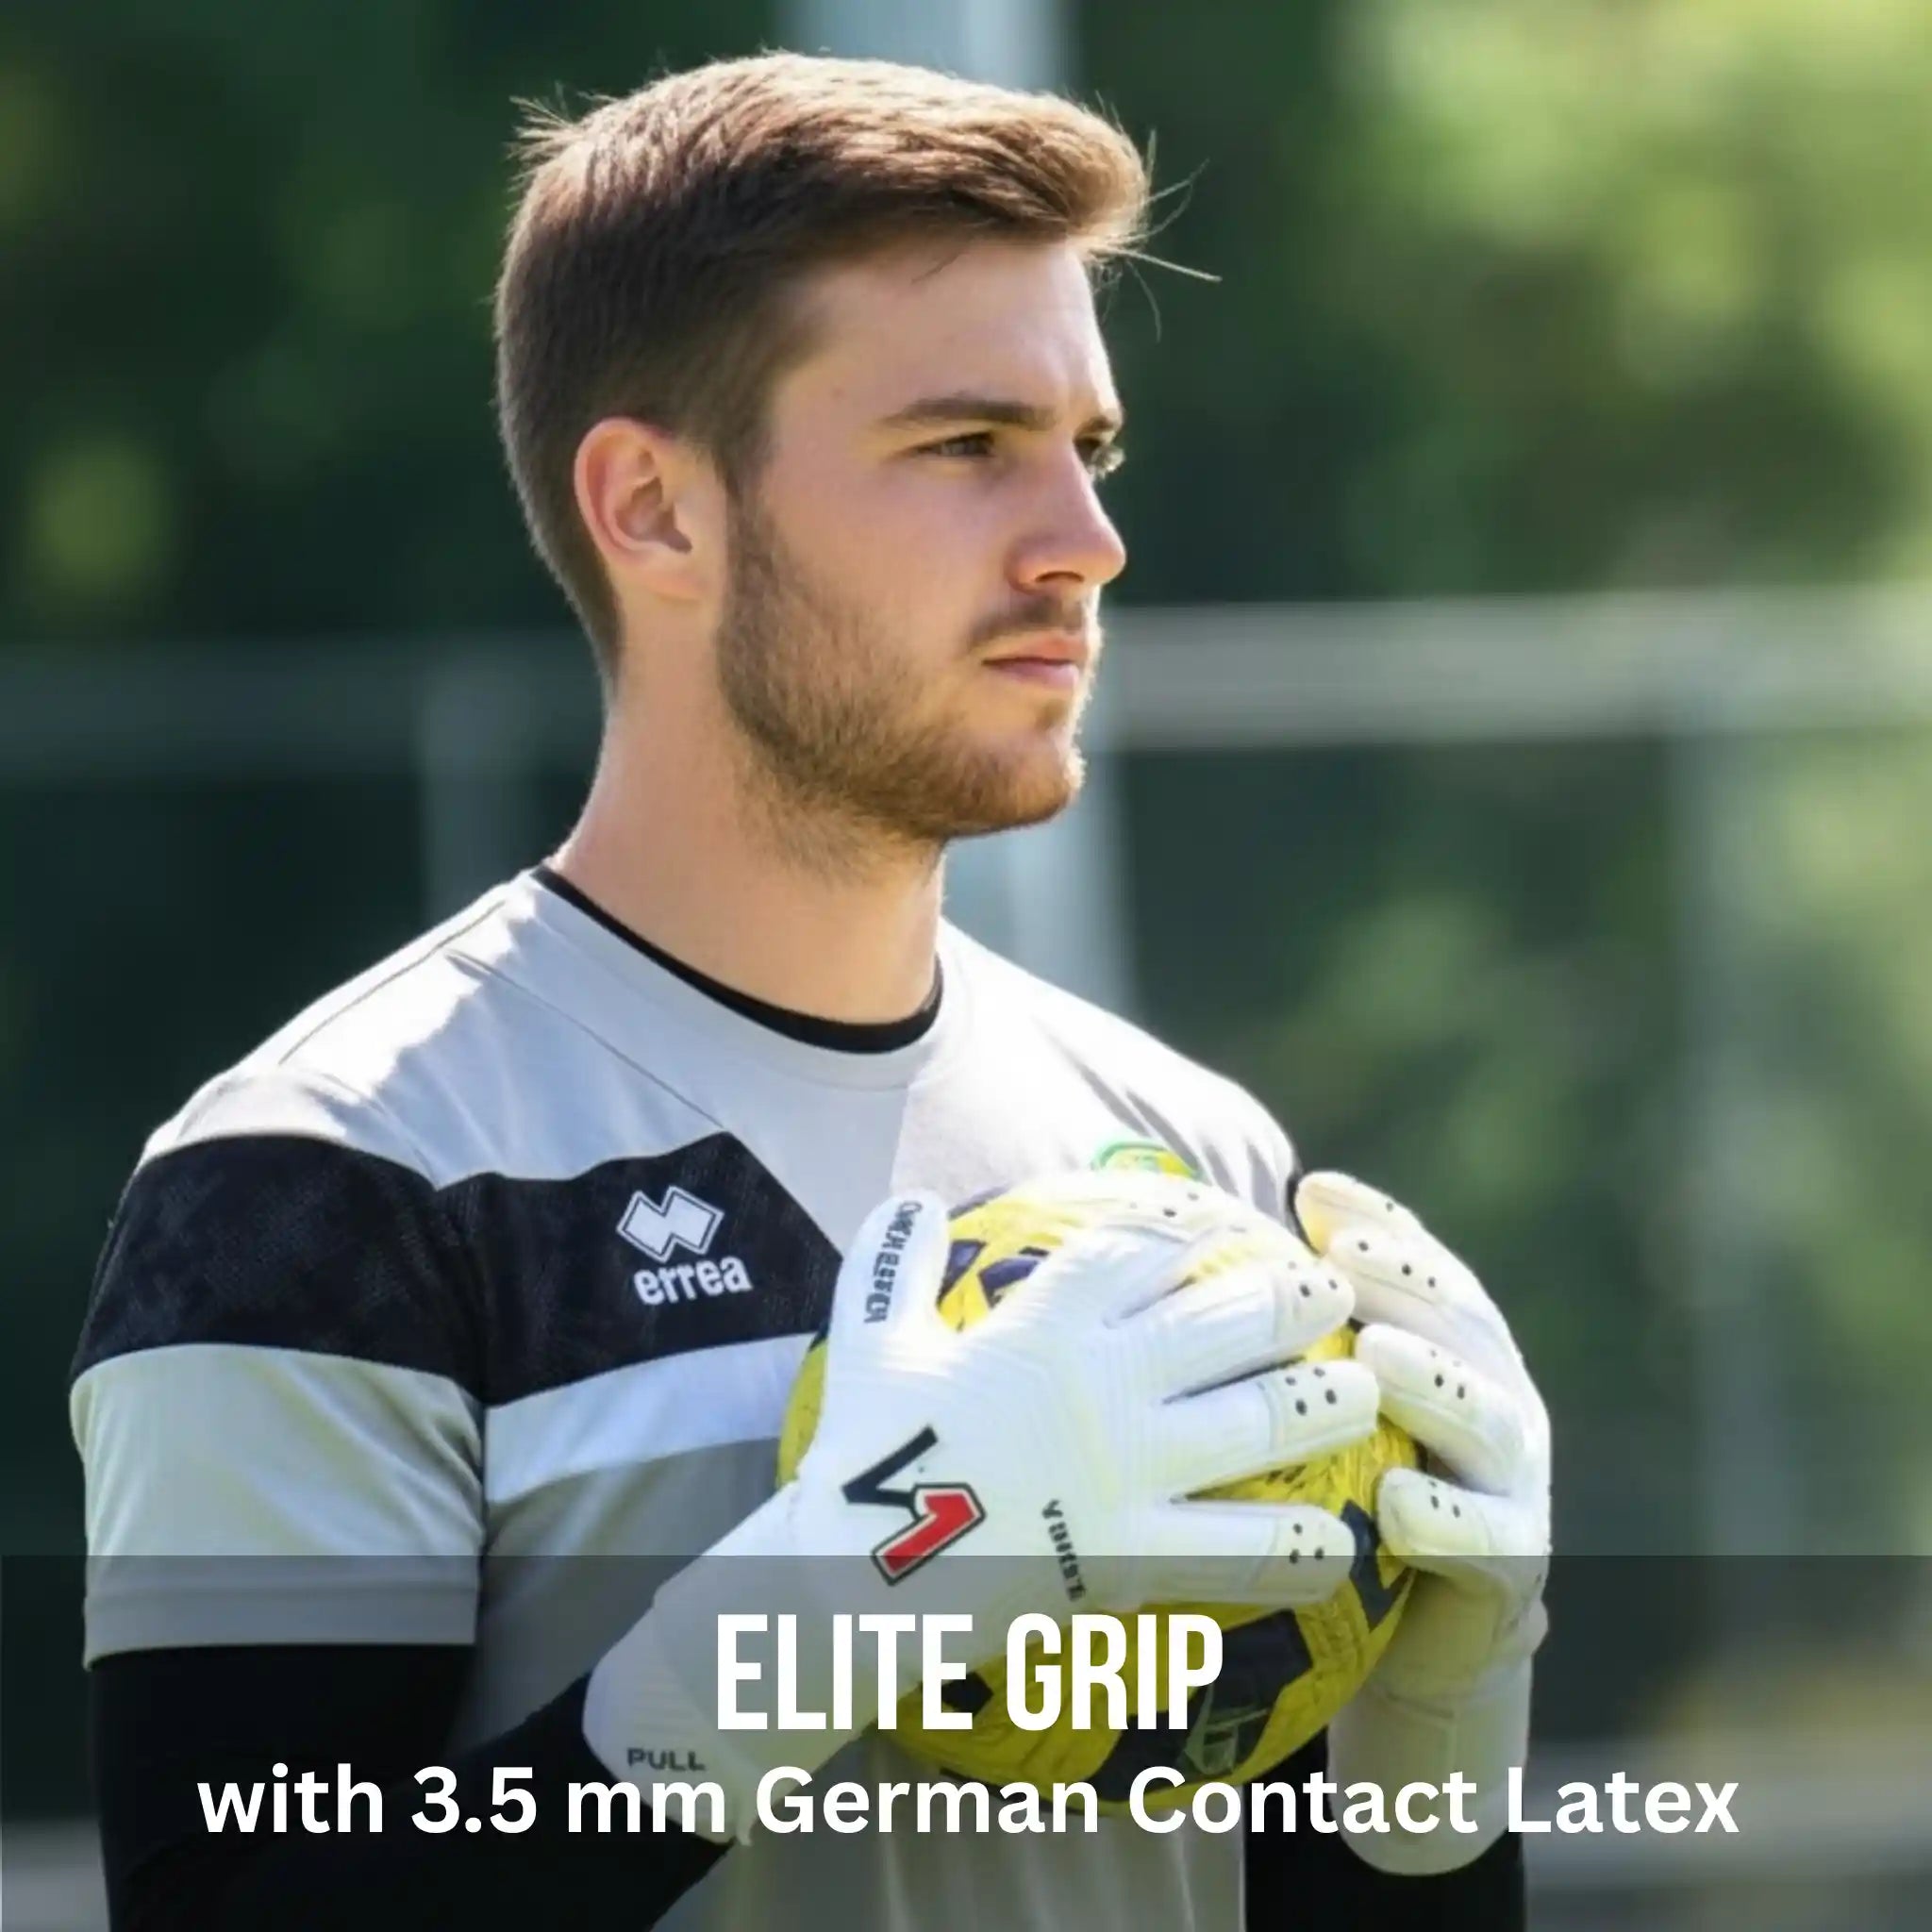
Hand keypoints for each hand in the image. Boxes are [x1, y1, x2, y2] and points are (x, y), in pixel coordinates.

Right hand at [588, 1173, 1377, 1835]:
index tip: (1219, 1221)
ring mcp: (1126, 1472)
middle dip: (1291, 1299)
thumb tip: (912, 1199)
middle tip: (1332, 1291)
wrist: (852, 1577)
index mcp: (1040, 1329)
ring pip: (1256, 1424)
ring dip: (1322, 1404)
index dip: (1182, 1230)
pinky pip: (1240, 1550)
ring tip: (1364, 1392)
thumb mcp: (868, 1346)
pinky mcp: (1135, 1556)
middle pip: (1224, 1323)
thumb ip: (893, 1265)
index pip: (1133, 1255)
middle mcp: (1100, 1387)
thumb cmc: (861, 1457)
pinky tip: (1341, 1543)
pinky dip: (1299, 1546)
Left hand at [1295, 1170, 1549, 1870]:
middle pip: (1463, 1323)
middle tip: (1342, 1257)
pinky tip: (1394, 1503)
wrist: (1417, 1641)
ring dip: (1434, 1383)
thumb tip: (1189, 1239)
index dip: (1377, 1222)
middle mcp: (1497, 1399)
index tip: (1312, 1189)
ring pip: (1486, 1419)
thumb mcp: (1319, 1407)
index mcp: (1456, 1348)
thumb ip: (1292, 1336)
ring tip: (1374, 1355)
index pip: (1422, 1267)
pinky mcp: (1513, 1564)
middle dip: (1406, 1283)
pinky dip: (1443, 1520)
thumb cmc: (1348, 1495)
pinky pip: (1485, 1541)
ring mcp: (1514, 1482)